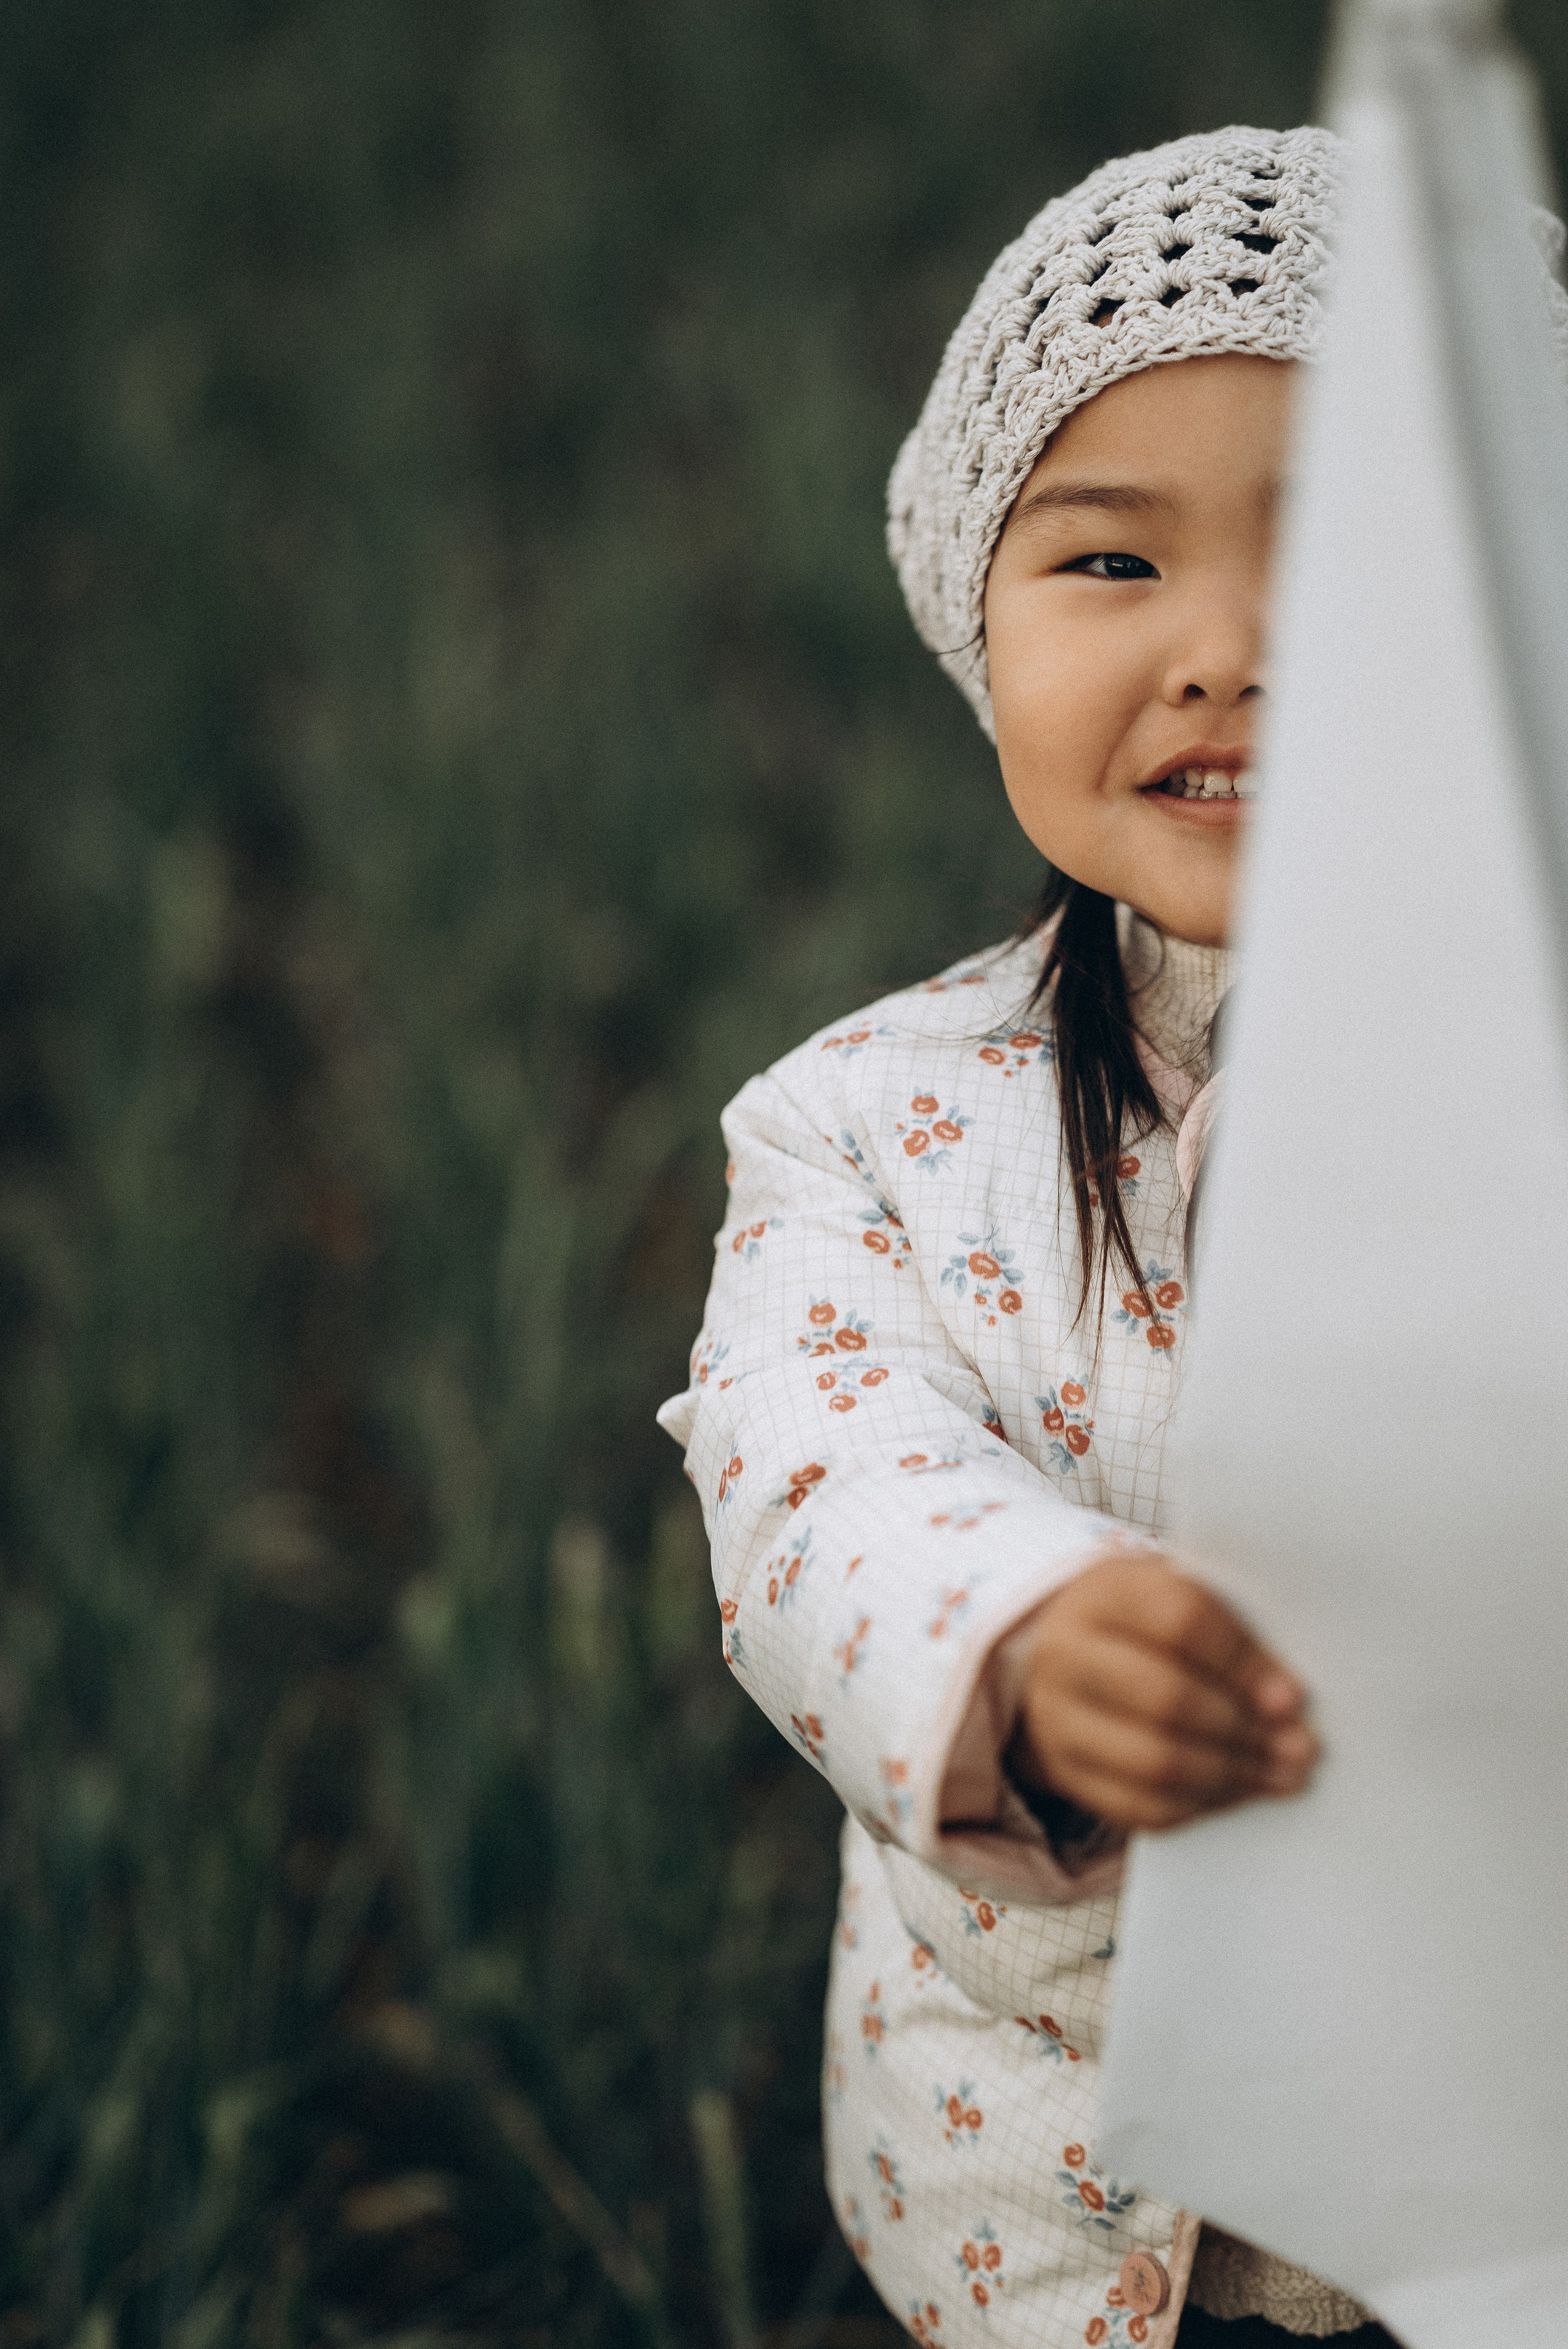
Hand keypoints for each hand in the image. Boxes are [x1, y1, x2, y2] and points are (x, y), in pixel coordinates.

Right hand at [1011, 1551, 1317, 1833]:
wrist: (1067, 1656)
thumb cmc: (1145, 1625)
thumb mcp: (1174, 1598)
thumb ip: (1228, 1633)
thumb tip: (1287, 1701)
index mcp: (1105, 1591)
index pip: (1180, 1621)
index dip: (1242, 1663)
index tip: (1293, 1697)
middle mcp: (1067, 1652)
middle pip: (1167, 1698)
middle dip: (1245, 1729)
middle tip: (1301, 1747)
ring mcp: (1058, 1718)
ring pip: (1155, 1761)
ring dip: (1232, 1774)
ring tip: (1281, 1774)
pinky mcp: (1066, 1772)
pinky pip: (1140, 1806)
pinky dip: (1201, 1805)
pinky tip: (1238, 1792)